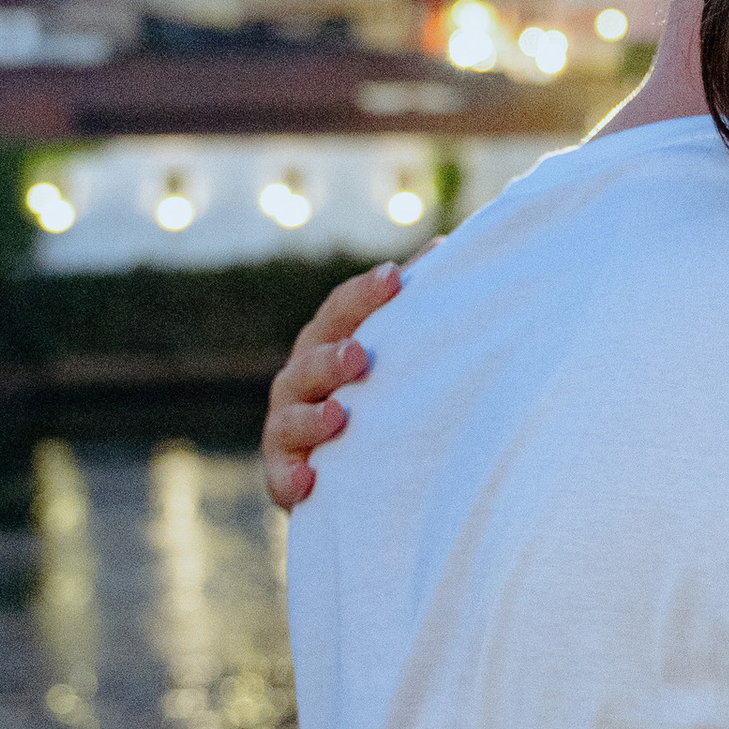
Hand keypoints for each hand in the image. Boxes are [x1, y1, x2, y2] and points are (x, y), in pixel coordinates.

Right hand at [262, 262, 403, 506]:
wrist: (351, 471)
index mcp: (328, 341)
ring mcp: (287, 426)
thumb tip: (447, 246)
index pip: (342, 310)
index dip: (365, 294)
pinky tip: (310, 482)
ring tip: (339, 415)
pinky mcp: (283, 474)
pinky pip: (281, 477)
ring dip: (312, 417)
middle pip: (310, 360)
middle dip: (332, 358)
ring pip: (290, 417)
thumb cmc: (376, 393)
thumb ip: (410, 308)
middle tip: (359, 356)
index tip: (395, 279)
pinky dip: (291, 479)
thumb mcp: (392, 352)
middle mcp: (300, 379)